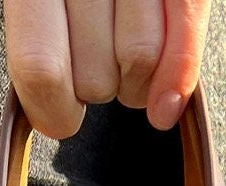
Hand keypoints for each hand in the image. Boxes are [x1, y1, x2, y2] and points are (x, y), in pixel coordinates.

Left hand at [4, 0, 212, 139]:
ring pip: (139, 61)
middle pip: (95, 76)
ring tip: (124, 52)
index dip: (52, 109)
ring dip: (137, 82)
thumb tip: (55, 119)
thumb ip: (40, 46)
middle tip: (95, 61)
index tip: (59, 115)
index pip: (41, 68)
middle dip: (99, 88)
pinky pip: (185, 25)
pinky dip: (179, 72)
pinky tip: (165, 106)